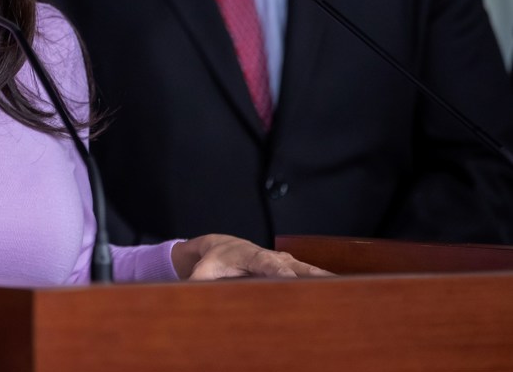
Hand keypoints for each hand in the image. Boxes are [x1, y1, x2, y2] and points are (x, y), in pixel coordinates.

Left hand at [171, 234, 331, 279]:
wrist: (223, 246)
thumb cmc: (213, 261)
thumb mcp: (202, 272)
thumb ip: (198, 283)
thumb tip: (190, 294)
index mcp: (251, 255)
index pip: (269, 263)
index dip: (281, 271)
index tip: (292, 278)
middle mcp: (273, 256)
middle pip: (295, 266)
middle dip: (312, 277)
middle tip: (331, 289)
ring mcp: (286, 261)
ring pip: (309, 271)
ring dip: (326, 280)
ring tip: (350, 291)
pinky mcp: (293, 268)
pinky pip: (311, 276)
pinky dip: (327, 284)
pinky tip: (346, 294)